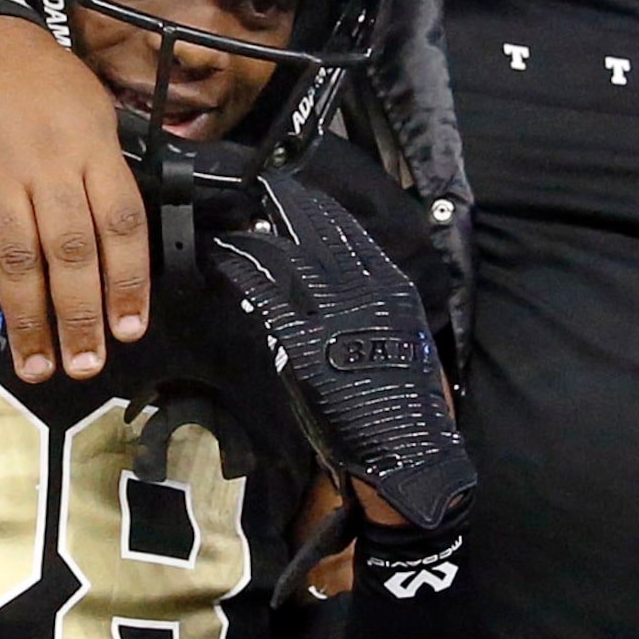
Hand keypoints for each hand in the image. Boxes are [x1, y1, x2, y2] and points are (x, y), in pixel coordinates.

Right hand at [0, 16, 148, 383]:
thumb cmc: (31, 75)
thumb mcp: (88, 105)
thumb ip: (104, 169)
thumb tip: (119, 245)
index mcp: (89, 144)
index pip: (120, 224)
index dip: (127, 284)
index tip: (128, 330)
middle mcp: (43, 162)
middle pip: (69, 252)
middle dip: (79, 318)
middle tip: (85, 366)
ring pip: (14, 259)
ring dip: (27, 322)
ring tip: (36, 367)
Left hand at [207, 171, 473, 533]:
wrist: (411, 454)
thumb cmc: (410, 409)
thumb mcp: (405, 346)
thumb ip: (376, 316)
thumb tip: (348, 297)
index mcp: (394, 292)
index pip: (355, 237)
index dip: (324, 212)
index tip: (301, 196)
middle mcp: (368, 293)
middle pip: (323, 235)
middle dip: (291, 206)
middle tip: (265, 184)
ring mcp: (337, 316)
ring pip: (292, 260)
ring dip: (259, 236)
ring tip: (235, 219)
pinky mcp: (307, 344)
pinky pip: (269, 298)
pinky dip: (245, 274)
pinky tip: (226, 259)